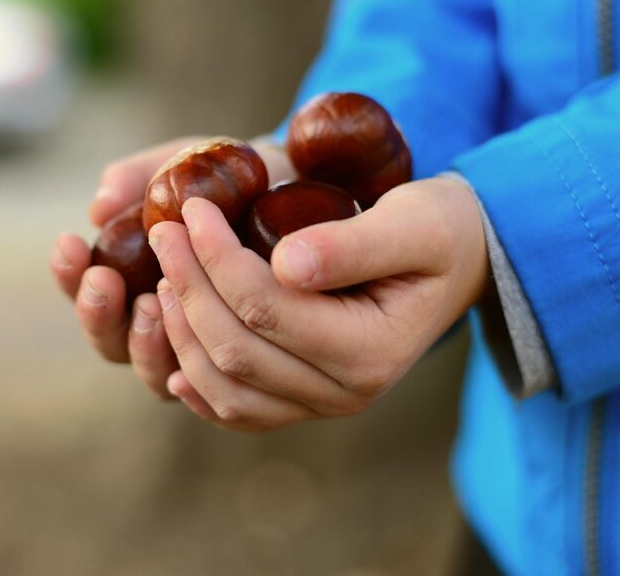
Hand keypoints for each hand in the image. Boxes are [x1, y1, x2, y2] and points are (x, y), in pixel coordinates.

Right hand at [51, 136, 294, 399]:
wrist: (305, 195)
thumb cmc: (236, 184)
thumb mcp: (189, 166)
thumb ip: (143, 178)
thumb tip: (100, 205)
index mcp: (135, 280)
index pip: (87, 292)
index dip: (68, 276)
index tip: (71, 243)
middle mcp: (163, 324)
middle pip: (111, 342)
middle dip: (98, 314)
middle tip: (104, 281)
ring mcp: (203, 351)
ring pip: (155, 373)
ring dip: (143, 343)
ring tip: (154, 302)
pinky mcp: (247, 370)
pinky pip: (213, 393)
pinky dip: (196, 374)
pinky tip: (196, 348)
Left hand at [148, 177, 488, 430]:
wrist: (456, 261)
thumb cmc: (437, 232)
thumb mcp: (413, 223)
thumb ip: (355, 244)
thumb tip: (286, 263)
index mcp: (369, 351)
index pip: (266, 307)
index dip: (216, 258)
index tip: (192, 209)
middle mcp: (344, 392)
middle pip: (237, 349)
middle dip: (190, 286)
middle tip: (164, 232)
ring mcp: (321, 404)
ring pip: (226, 387)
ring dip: (183, 332)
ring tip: (163, 276)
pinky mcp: (303, 401)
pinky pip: (239, 410)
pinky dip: (199, 387)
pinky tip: (171, 358)